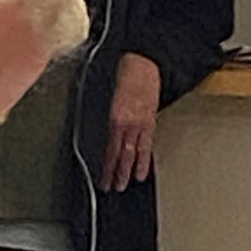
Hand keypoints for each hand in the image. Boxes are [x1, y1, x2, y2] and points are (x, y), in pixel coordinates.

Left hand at [100, 53, 160, 192]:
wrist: (143, 62)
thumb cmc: (123, 76)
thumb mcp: (106, 98)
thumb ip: (104, 119)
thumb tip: (99, 138)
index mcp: (115, 119)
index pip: (110, 151)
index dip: (107, 168)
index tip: (103, 181)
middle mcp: (129, 124)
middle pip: (123, 155)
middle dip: (119, 173)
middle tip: (116, 188)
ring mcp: (142, 123)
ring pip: (137, 151)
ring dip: (133, 169)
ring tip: (131, 182)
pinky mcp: (151, 119)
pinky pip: (148, 142)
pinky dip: (145, 157)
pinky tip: (144, 166)